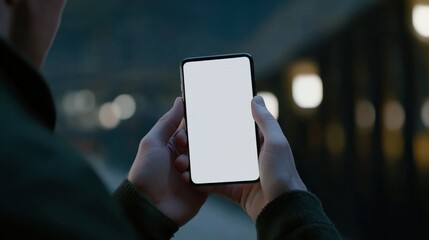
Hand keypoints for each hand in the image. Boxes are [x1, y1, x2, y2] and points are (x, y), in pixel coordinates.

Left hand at [128, 97, 206, 225]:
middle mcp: (185, 156)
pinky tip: (194, 178)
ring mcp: (195, 172)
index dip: (190, 128)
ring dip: (197, 161)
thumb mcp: (152, 143)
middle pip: (201, 142)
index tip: (187, 133)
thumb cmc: (146, 173)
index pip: (189, 129)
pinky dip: (206, 174)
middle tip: (187, 150)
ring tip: (182, 169)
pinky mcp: (204, 186)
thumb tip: (179, 100)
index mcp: (172, 145)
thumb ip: (167, 122)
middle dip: (196, 145)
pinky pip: (213, 175)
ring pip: (208, 157)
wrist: (150, 207)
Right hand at [176, 95, 306, 220]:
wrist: (282, 210)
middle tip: (187, 136)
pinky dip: (202, 182)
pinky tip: (189, 177)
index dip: (224, 119)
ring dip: (200, 162)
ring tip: (184, 157)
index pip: (240, 127)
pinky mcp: (235, 191)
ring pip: (215, 165)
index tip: (206, 112)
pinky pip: (215, 185)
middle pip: (223, 145)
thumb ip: (266, 121)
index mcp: (260, 143)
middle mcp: (249, 157)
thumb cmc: (283, 173)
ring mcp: (241, 174)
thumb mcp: (276, 143)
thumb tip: (256, 98)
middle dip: (206, 141)